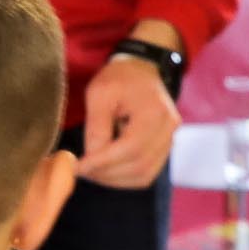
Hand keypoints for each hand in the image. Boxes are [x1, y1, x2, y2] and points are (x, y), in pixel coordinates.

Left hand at [75, 47, 182, 187]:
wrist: (141, 69)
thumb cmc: (119, 78)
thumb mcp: (99, 93)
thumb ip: (96, 126)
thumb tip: (91, 158)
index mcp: (155, 111)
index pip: (130, 147)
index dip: (103, 162)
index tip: (77, 168)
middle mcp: (169, 128)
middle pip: (138, 165)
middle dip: (106, 174)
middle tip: (82, 171)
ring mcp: (170, 139)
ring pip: (143, 175)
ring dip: (115, 180)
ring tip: (92, 171)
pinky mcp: (165, 148)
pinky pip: (147, 173)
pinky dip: (125, 178)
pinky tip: (108, 170)